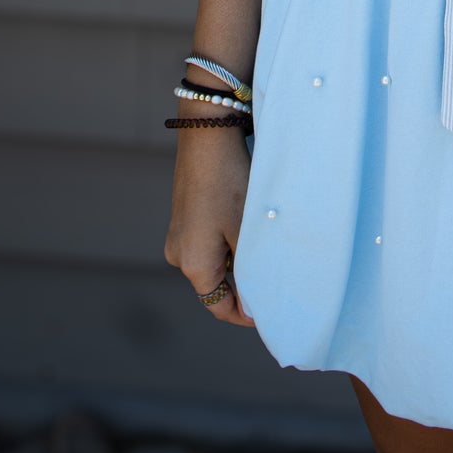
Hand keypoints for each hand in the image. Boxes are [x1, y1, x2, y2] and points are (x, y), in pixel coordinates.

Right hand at [164, 131, 255, 328]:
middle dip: (243, 286)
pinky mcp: (182, 219)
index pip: (220, 307)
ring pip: (212, 263)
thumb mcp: (245, 231)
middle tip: (274, 277)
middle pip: (215, 286)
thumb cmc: (229, 184)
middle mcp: (179, 256)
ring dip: (236, 261)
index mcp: (193, 266)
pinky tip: (245, 226)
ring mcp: (178, 236)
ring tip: (263, 246)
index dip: (246, 314)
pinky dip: (226, 243)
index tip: (270, 312)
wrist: (206, 137)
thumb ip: (248, 270)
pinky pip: (206, 244)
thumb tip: (254, 301)